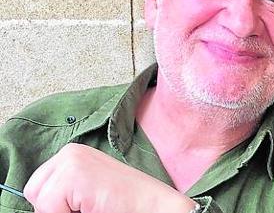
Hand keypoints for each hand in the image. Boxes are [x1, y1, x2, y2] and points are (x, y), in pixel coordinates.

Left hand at [24, 143, 196, 212]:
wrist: (153, 205)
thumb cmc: (124, 202)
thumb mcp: (87, 190)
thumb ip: (65, 191)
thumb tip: (38, 204)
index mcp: (72, 154)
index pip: (38, 186)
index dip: (54, 205)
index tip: (81, 205)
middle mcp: (70, 152)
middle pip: (34, 191)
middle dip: (53, 208)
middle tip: (86, 207)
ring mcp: (72, 161)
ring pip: (39, 201)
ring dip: (61, 212)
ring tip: (90, 206)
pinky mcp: (75, 174)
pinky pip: (48, 207)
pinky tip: (92, 207)